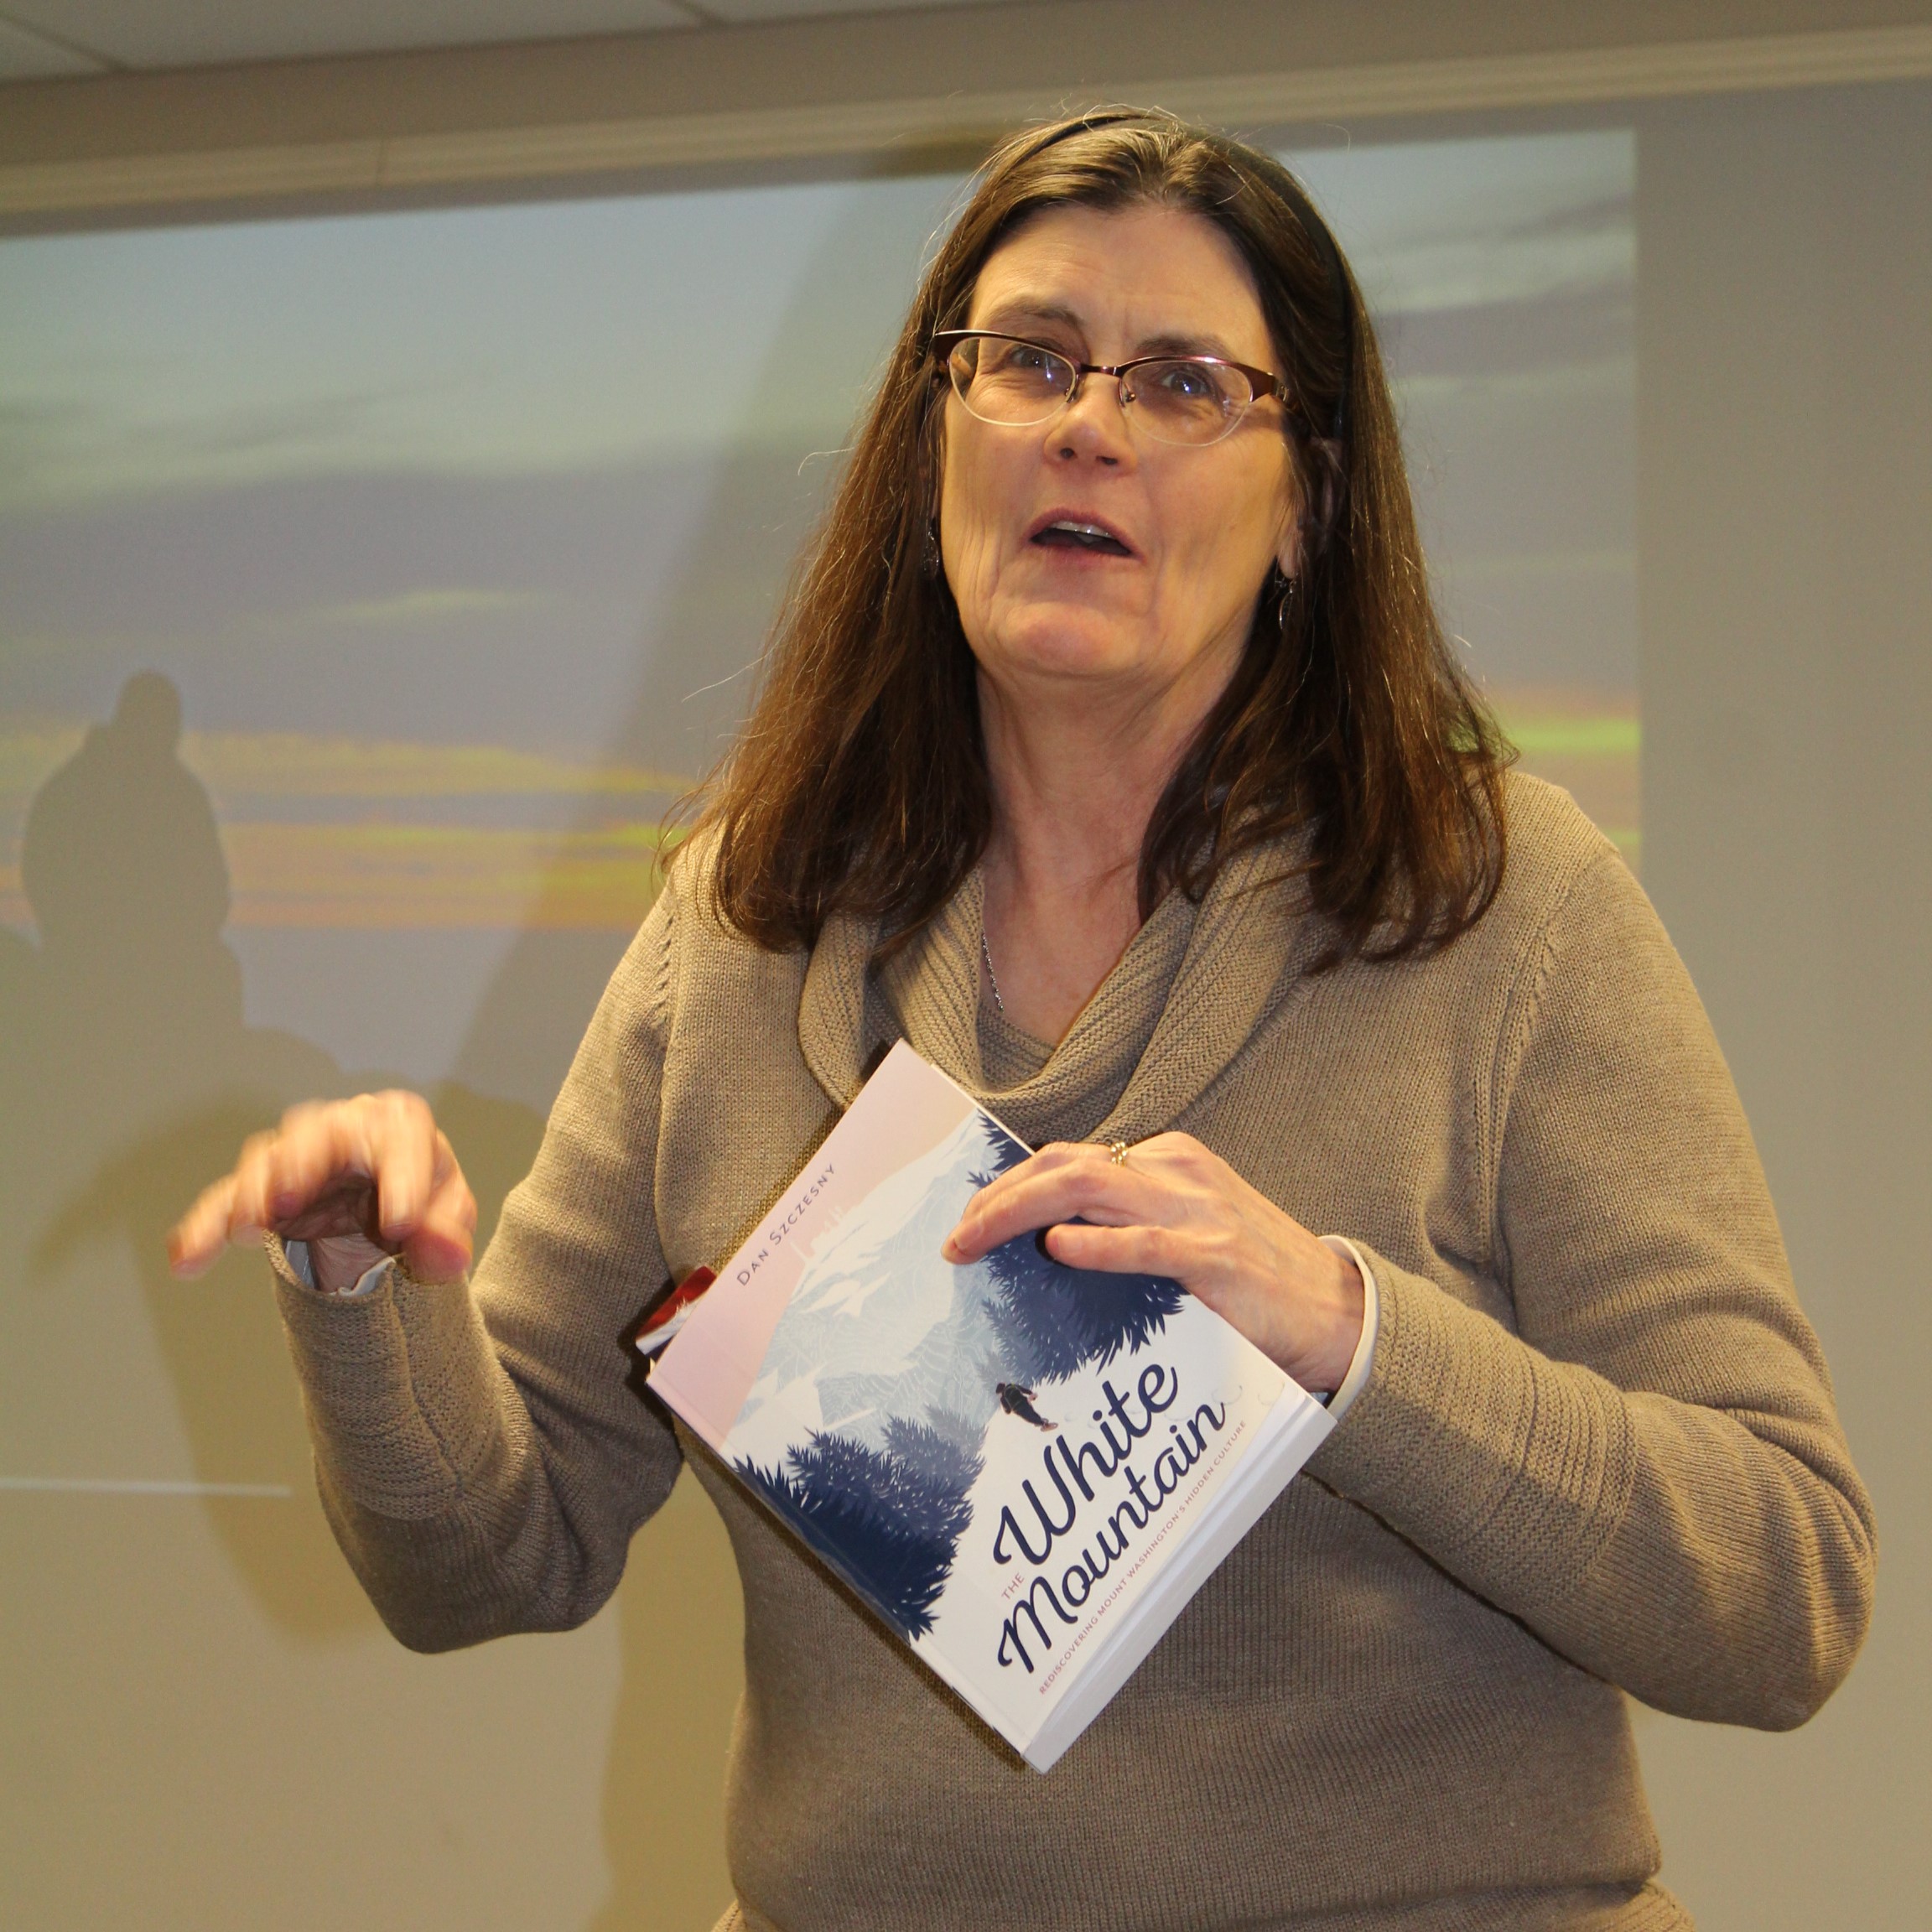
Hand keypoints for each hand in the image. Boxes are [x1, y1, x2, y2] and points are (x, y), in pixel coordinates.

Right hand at [167, 1091, 475, 1290]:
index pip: (403, 1140)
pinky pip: (227, 1202)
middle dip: (300, 1163)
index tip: (399, 1225)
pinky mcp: (261, 1188)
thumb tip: (448, 1255)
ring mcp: (296, 1155)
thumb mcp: (445, 1217)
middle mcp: (342, 1128)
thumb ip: (447, 1234)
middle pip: (320, 1133)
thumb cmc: (423, 1198)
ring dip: (250, 1194)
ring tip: (240, 1230)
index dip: (403, 1179)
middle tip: (287, 1199)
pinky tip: (186, 1259)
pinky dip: (206, 1227)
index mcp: (398, 1126)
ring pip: (267, 1162)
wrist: (386, 1210)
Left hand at [942, 1133, 1362, 1391]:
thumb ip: (1126, 1225)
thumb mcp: (1185, 1232)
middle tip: (956, 1237)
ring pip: (1084, 1188)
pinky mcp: (1215, 1256)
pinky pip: (1139, 1243)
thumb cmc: (1255, 1280)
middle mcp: (1175, 1171)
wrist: (1339, 1312)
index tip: (970, 1222)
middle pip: (1063, 1165)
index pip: (1068, 1159)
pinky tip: (1054, 1251)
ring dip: (1016, 1214)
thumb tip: (1046, 1243)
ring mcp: (1196, 1210)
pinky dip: (1091, 1244)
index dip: (1009, 1186)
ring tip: (974, 1244)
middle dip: (997, 1198)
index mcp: (1167, 1161)